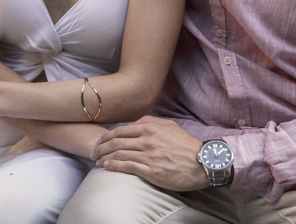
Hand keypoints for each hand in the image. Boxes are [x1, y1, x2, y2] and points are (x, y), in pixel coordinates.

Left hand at [91, 116, 208, 190]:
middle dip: (101, 147)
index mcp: (151, 127)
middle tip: (93, 152)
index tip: (100, 140)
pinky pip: (127, 167)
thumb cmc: (186, 145)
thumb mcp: (170, 126)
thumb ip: (152, 122)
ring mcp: (149, 156)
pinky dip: (114, 166)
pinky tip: (107, 167)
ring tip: (97, 161)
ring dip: (104, 157)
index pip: (122, 130)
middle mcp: (148, 140)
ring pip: (119, 154)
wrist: (203, 163)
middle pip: (117, 141)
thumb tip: (136, 123)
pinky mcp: (151, 171)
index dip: (107, 136)